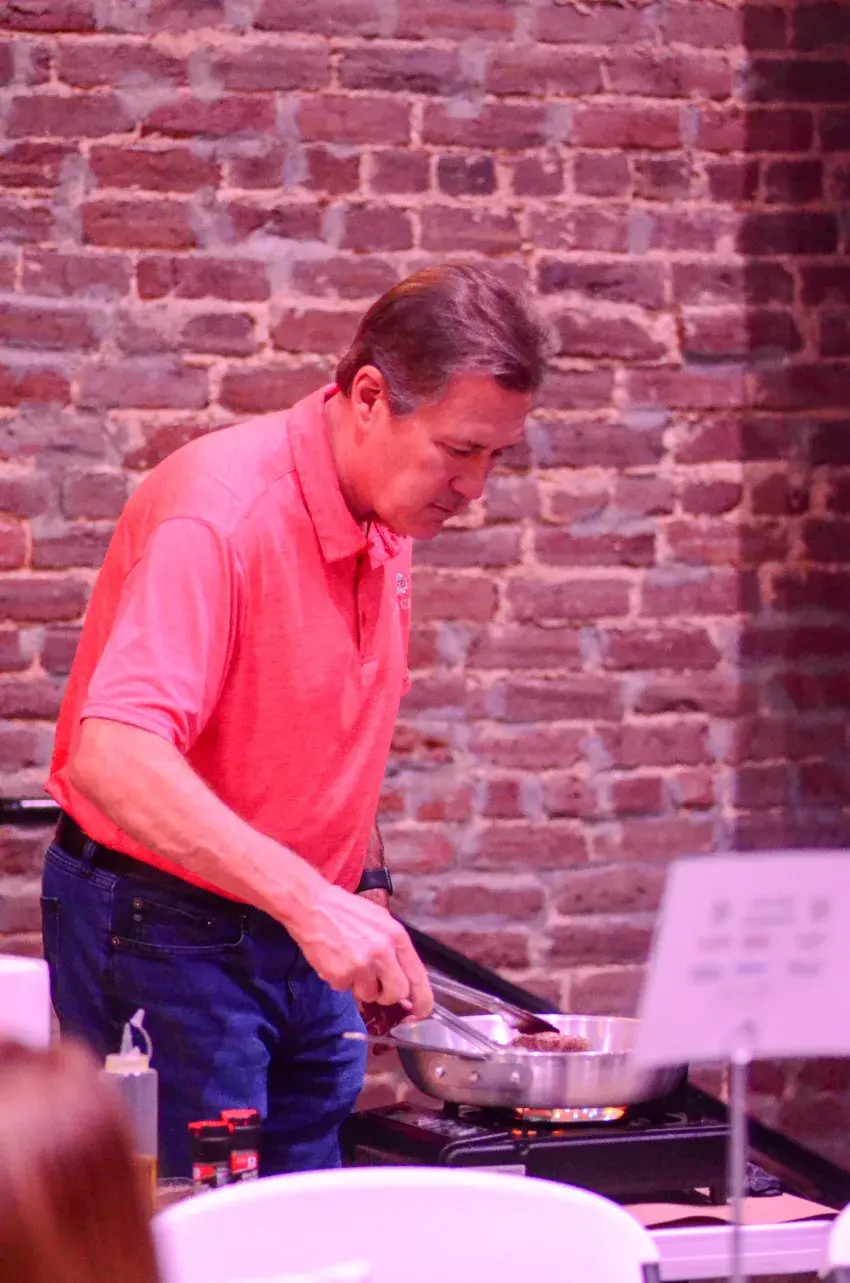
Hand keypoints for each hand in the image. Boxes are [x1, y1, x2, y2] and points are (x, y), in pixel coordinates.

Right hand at [285, 880, 432, 1019]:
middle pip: (397, 993)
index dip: (421, 1000)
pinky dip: (339, 981)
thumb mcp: (379, 921)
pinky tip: (334, 961)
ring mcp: (362, 964)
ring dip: (359, 986)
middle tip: (375, 987)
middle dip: (387, 995)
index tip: (420, 1011)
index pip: (418, 976)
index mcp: (396, 936)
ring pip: (369, 995)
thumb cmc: (345, 912)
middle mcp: (383, 951)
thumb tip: (404, 979)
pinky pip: (345, 990)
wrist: (311, 906)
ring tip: (349, 964)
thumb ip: (394, 949)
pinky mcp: (341, 975)